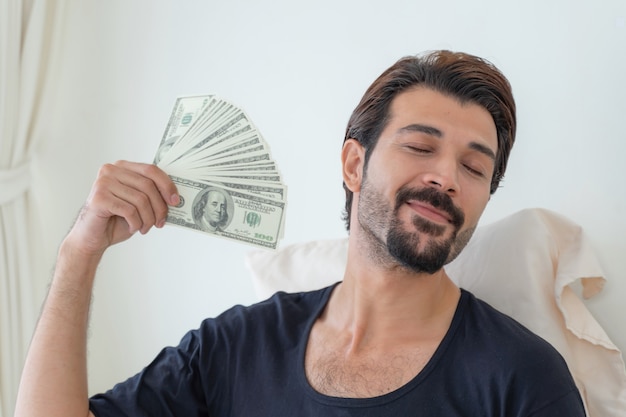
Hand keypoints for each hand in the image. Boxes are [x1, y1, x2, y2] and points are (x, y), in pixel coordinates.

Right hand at [64, 160, 178, 256]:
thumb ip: (151, 194)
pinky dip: (136, 223)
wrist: (92, 237)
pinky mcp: (99, 198)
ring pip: (140, 200)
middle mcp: (111, 171)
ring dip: (148, 219)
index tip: (175, 201)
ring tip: (144, 227)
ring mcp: (103, 183)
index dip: (167, 185)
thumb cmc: (116, 219)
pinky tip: (132, 227)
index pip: (151, 170)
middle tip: (161, 222)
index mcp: (122, 167)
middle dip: (159, 207)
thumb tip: (175, 196)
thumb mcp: (138, 203)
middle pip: (148, 186)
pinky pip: (129, 210)